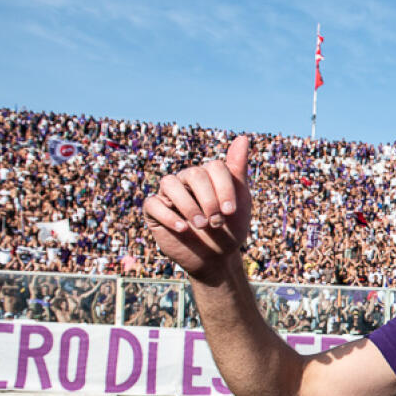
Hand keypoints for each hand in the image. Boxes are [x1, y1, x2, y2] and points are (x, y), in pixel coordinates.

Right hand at [144, 136, 251, 281]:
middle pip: (194, 174)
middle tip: (217, 222)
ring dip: (188, 205)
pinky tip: (183, 229)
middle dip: (208, 200)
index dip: (224, 188)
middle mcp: (186, 180)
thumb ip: (238, 170)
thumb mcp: (240, 201)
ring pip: (169, 183)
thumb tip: (243, 137)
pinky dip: (169, 215)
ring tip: (200, 225)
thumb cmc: (230, 227)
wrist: (216, 257)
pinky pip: (153, 204)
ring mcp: (169, 194)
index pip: (214, 167)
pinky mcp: (154, 211)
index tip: (230, 211)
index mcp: (208, 175)